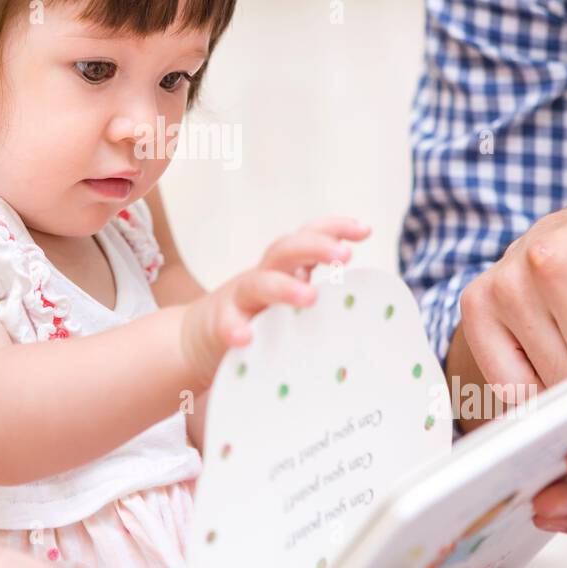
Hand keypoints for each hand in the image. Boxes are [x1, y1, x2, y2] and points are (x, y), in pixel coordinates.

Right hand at [179, 217, 370, 387]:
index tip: (365, 230)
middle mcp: (262, 277)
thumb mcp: (289, 306)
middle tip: (344, 257)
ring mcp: (238, 299)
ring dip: (284, 286)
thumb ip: (320, 304)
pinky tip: (246, 338)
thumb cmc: (255, 322)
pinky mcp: (218, 325)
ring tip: (309, 297)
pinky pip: (227, 323)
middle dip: (316, 247)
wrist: (195, 339)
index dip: (334, 228)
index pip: (308, 237)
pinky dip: (235, 328)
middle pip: (285, 249)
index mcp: (283, 270)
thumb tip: (371, 319)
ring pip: (259, 283)